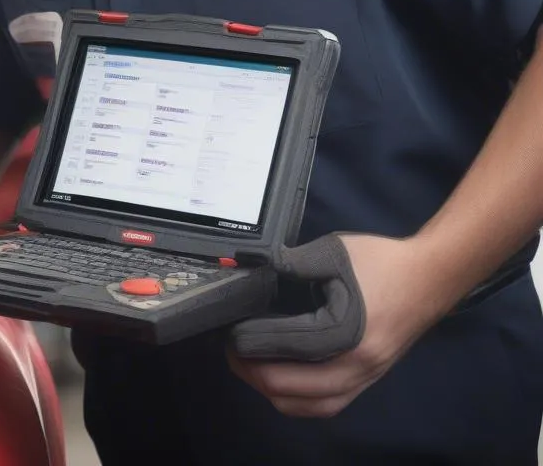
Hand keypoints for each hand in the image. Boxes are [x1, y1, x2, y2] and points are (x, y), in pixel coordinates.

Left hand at [227, 233, 439, 417]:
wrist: (430, 275)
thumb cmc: (382, 262)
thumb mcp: (331, 252)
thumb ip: (290, 265)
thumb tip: (254, 273)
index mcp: (345, 333)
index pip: (284, 349)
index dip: (248, 342)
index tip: (226, 330)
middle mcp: (356, 367)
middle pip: (292, 392)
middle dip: (253, 374)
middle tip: (231, 351)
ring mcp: (365, 379)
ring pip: (310, 407)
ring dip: (275, 393)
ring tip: (251, 366)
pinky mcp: (368, 379)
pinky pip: (326, 403)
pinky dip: (298, 398)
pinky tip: (282, 376)